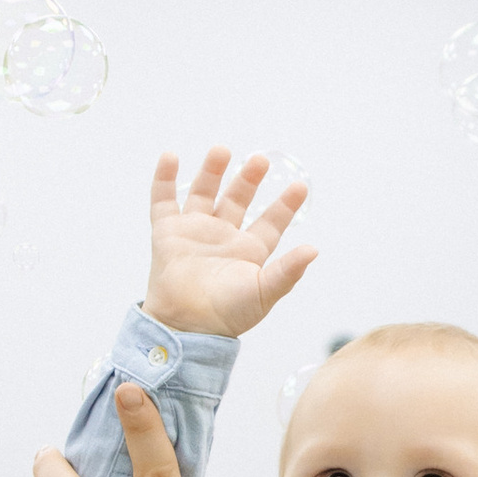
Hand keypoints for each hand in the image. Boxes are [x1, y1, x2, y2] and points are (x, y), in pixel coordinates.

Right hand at [140, 146, 314, 339]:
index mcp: (249, 251)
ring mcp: (194, 232)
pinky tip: (170, 156)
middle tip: (261, 159)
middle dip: (249, 179)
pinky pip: (164, 200)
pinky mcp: (167, 232)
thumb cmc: (226, 316)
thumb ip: (287, 271)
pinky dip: (164, 179)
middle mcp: (223, 237)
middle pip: (238, 200)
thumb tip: (314, 250)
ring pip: (204, 193)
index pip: (271, 222)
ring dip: (212, 171)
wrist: (186, 326)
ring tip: (223, 150)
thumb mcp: (263, 293)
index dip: (285, 205)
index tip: (299, 186)